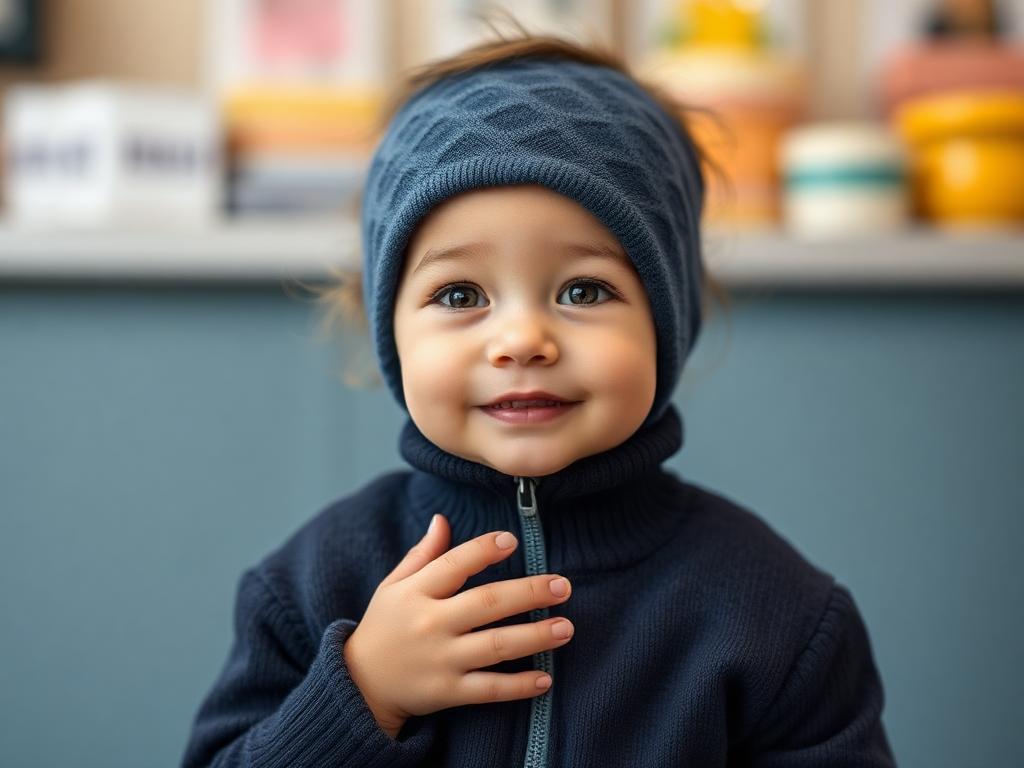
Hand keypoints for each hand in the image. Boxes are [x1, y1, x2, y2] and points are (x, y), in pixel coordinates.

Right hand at [342, 514, 573, 738]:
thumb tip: (443, 519)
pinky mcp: (447, 693)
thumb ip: (423, 555)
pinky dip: (518, 686)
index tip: (512, 540)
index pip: (453, 565)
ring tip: (566, 627)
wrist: (359, 686)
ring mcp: (441, 660)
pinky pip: (488, 690)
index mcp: (415, 592)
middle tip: (563, 585)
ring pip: (495, 646)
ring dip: (534, 637)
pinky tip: (545, 679)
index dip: (483, 551)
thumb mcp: (393, 586)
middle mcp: (430, 624)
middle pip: (485, 603)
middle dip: (527, 593)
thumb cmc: (384, 626)